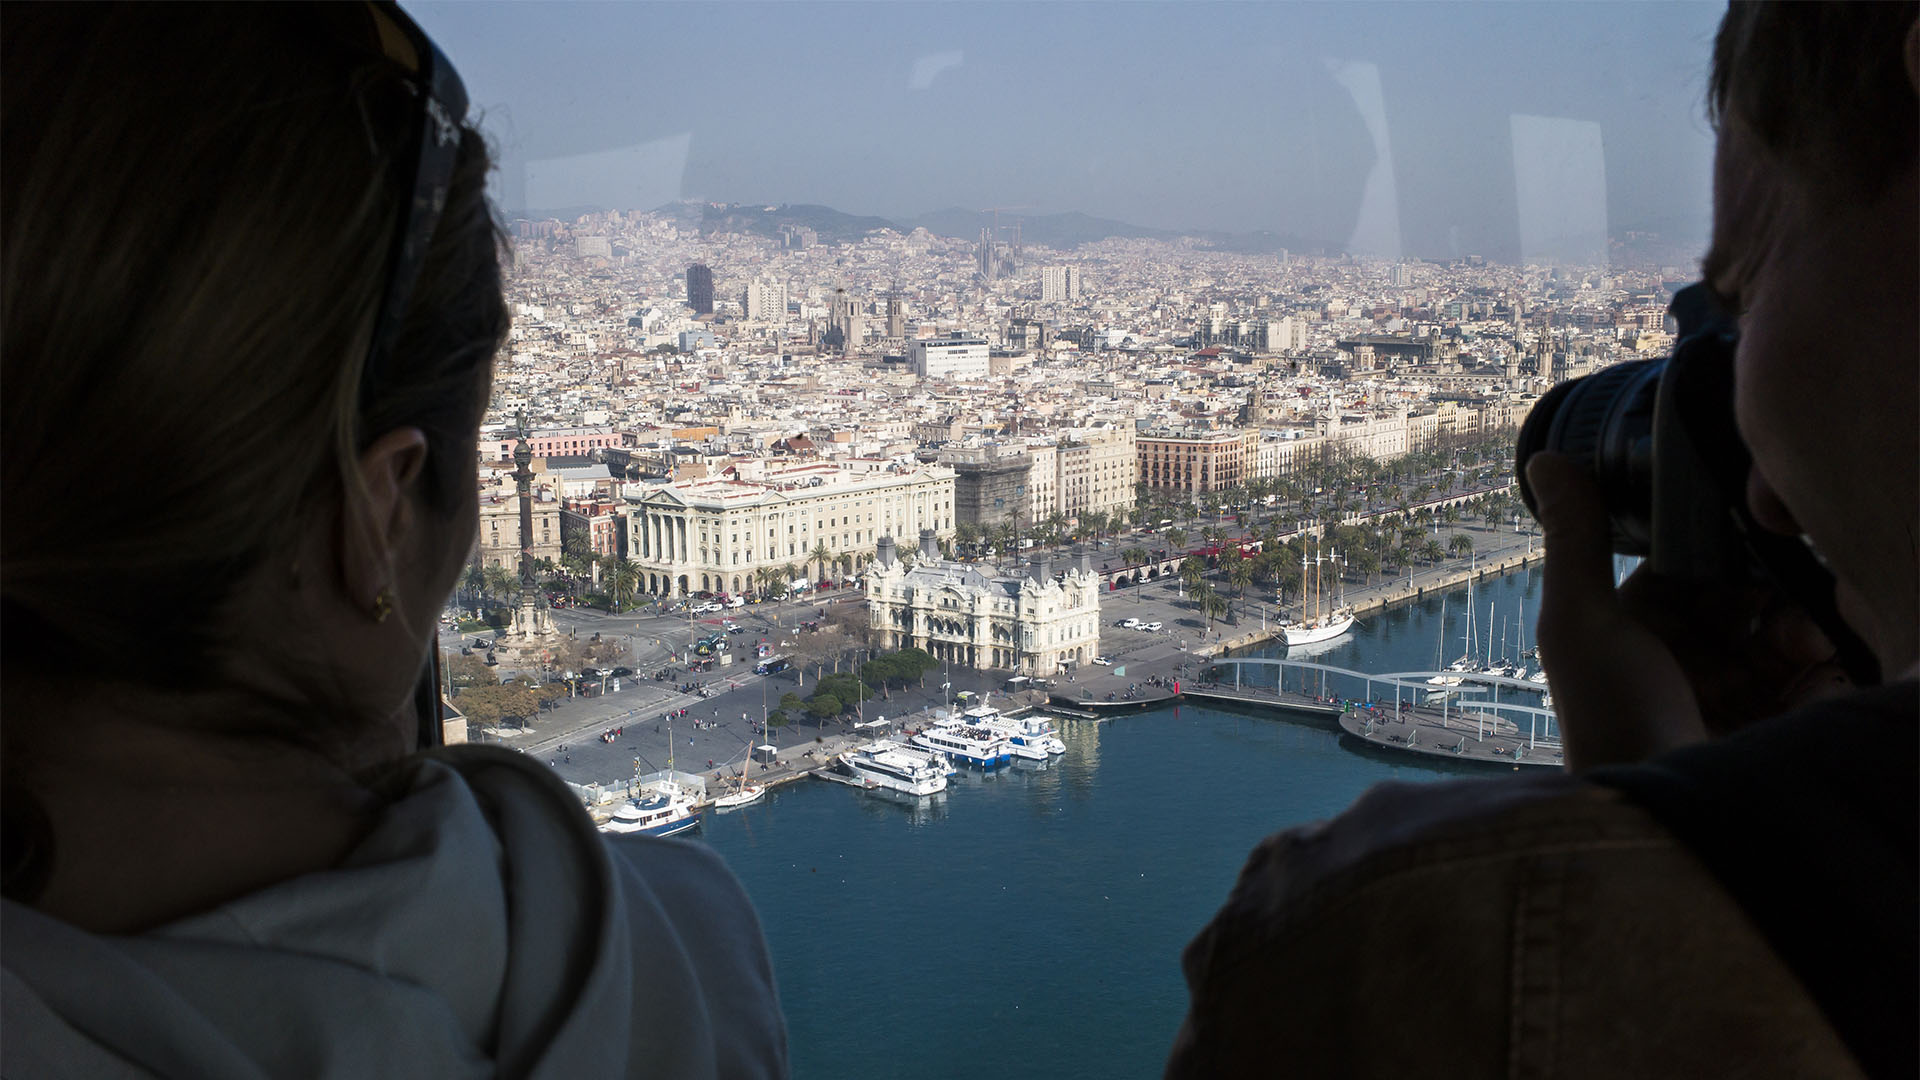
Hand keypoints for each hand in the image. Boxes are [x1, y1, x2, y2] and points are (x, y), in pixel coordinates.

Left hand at [1527, 453, 1848, 770]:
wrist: (1666, 824)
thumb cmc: (1610, 719)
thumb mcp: (1583, 622)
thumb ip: (1576, 540)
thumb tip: (1546, 459)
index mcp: (1638, 632)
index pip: (1692, 568)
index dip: (1722, 546)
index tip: (1753, 528)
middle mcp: (1687, 663)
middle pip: (1749, 596)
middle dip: (1774, 584)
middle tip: (1790, 587)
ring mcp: (1739, 698)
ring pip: (1792, 632)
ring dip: (1805, 624)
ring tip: (1805, 638)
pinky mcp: (1785, 731)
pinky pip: (1824, 678)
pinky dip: (1829, 664)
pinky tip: (1823, 662)